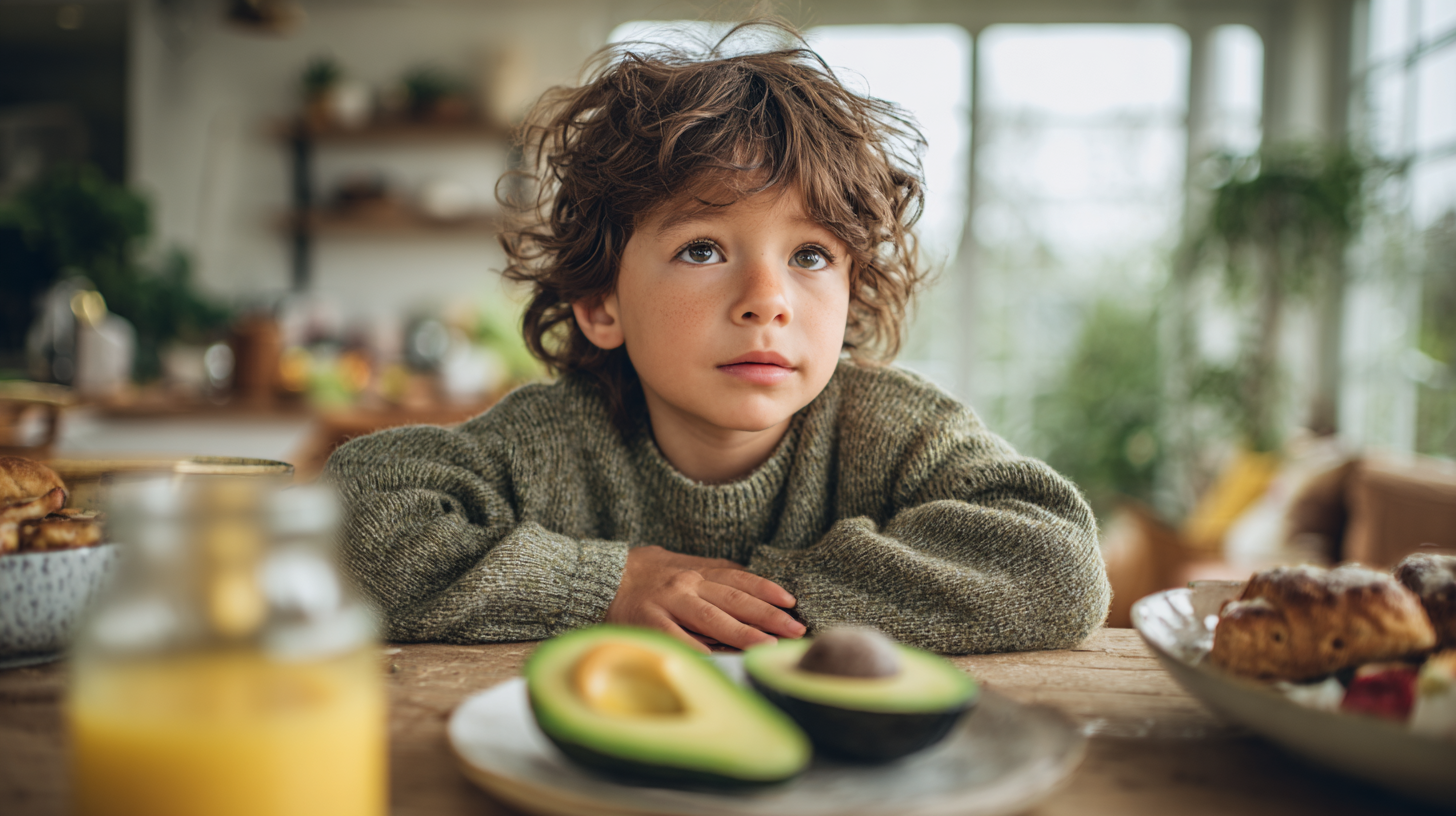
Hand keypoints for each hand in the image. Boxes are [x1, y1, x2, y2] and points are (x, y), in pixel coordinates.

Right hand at [604, 545, 804, 652]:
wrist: (597, 579)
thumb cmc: (643, 574)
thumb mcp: (679, 563)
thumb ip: (712, 572)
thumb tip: (751, 582)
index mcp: (695, 570)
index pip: (739, 581)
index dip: (767, 591)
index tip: (791, 603)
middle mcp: (685, 586)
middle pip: (734, 601)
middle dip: (768, 616)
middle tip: (795, 630)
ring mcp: (668, 607)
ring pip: (713, 621)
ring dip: (745, 634)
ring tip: (769, 646)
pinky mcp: (651, 627)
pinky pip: (682, 642)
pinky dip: (705, 651)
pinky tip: (726, 660)